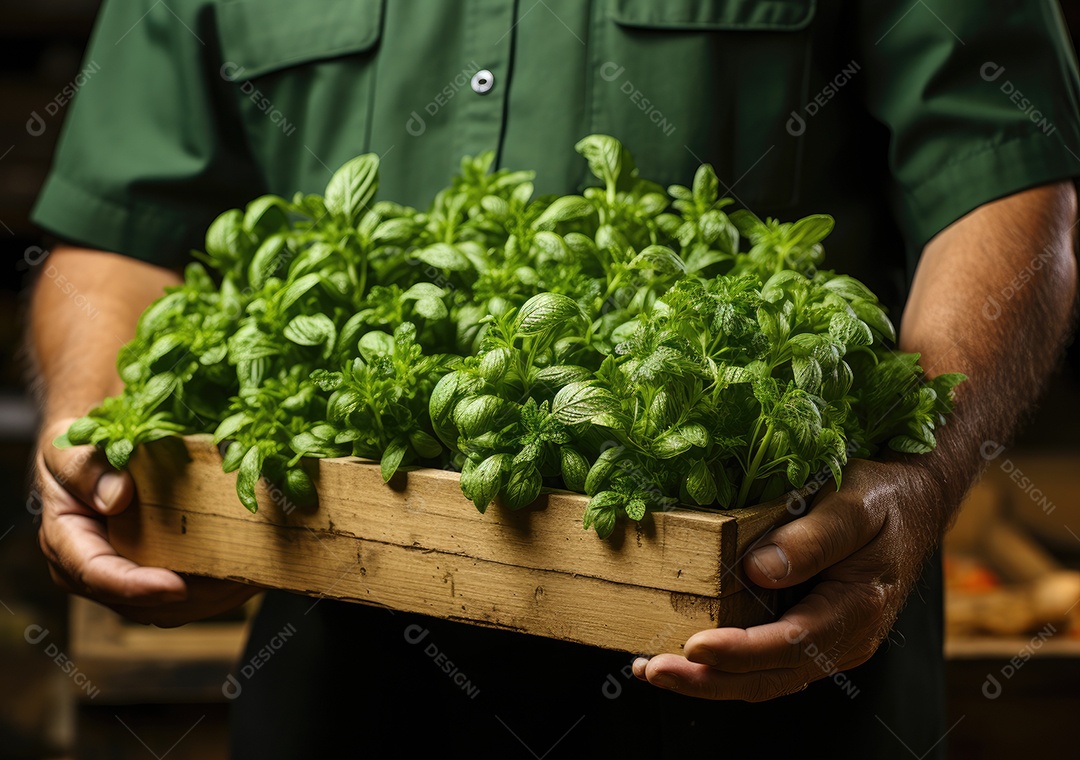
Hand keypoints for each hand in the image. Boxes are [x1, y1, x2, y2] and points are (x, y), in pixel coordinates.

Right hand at [34, 418, 258, 626]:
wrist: (93, 454)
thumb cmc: (78, 450)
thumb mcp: (68, 448)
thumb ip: (86, 469)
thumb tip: (117, 496)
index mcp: (68, 544)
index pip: (99, 576)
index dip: (138, 587)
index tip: (176, 586)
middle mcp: (96, 573)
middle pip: (144, 603)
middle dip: (194, 596)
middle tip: (238, 579)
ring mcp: (129, 578)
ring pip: (173, 607)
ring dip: (216, 597)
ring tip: (254, 574)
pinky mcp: (157, 574)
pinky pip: (191, 595)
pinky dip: (222, 587)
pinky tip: (253, 569)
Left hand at [632, 458, 940, 700]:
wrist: (911, 503)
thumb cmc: (883, 500)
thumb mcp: (855, 505)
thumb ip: (812, 538)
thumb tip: (758, 569)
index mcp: (855, 610)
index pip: (790, 643)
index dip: (739, 651)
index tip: (693, 646)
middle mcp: (840, 640)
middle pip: (768, 677)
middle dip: (707, 680)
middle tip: (652, 671)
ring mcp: (823, 642)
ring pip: (761, 677)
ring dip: (705, 679)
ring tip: (651, 670)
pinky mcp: (806, 631)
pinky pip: (762, 660)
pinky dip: (721, 663)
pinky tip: (682, 655)